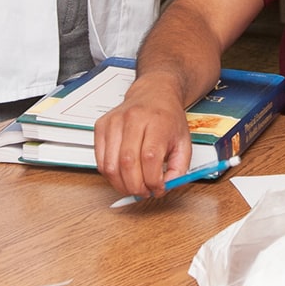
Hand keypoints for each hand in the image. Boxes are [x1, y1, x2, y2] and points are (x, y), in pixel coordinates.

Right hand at [93, 81, 193, 199]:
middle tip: (144, 192)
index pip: (150, 158)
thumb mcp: (184, 142)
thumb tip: (165, 188)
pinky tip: (122, 174)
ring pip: (110, 165)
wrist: (154, 93)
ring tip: (133, 186)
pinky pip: (100, 160)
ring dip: (121, 185)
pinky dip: (110, 174)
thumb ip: (179, 169)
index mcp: (157, 121)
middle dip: (136, 187)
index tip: (158, 188)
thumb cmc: (168, 117)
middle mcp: (134, 119)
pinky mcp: (101, 126)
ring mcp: (114, 121)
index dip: (153, 181)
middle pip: (128, 163)